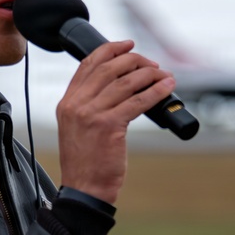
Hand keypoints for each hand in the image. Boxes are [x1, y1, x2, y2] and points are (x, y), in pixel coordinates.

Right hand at [56, 40, 175, 204]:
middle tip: (152, 64)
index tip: (127, 45)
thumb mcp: (77, 127)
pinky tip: (167, 88)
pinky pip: (138, 101)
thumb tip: (120, 85)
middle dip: (135, 60)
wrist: (84, 189)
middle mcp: (77, 104)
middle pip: (109, 68)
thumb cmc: (86, 162)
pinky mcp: (110, 126)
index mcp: (67, 102)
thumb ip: (89, 105)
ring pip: (126, 82)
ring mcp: (92, 114)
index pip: (88, 64)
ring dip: (150, 74)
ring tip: (164, 74)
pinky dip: (156, 91)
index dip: (110, 50)